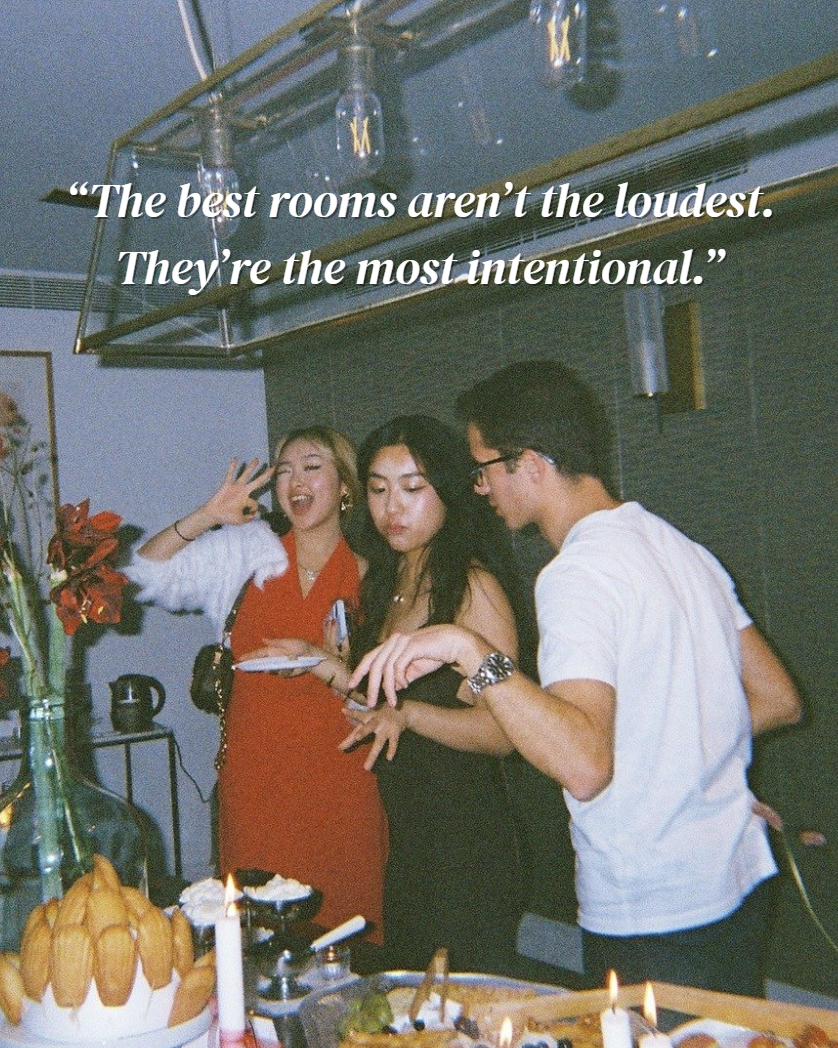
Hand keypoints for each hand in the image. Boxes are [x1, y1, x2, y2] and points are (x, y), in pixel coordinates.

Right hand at [203, 458, 274, 525]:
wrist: (214, 514)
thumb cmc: (227, 517)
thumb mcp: (240, 520)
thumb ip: (248, 518)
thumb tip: (254, 516)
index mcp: (247, 500)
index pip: (255, 502)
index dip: (254, 509)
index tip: (250, 514)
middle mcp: (243, 491)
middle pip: (257, 481)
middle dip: (265, 475)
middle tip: (274, 467)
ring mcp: (236, 487)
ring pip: (246, 475)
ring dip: (251, 467)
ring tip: (257, 459)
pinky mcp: (227, 485)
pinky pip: (230, 475)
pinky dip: (232, 468)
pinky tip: (235, 459)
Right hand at [239, 637, 321, 677]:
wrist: (311, 655)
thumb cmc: (299, 646)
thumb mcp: (288, 642)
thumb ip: (275, 642)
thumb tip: (262, 639)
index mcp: (273, 651)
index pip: (259, 654)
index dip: (250, 656)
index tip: (240, 659)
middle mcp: (274, 659)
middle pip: (260, 664)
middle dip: (253, 667)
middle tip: (245, 669)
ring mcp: (279, 667)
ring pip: (269, 671)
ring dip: (270, 670)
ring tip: (272, 667)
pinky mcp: (286, 673)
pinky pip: (281, 674)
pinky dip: (285, 672)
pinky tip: (291, 667)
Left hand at [322, 613, 349, 662]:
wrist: (336, 673)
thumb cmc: (344, 663)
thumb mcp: (347, 653)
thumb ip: (346, 643)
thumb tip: (345, 632)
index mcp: (332, 648)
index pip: (332, 635)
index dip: (333, 627)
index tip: (335, 619)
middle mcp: (326, 647)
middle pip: (327, 633)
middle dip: (328, 624)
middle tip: (330, 615)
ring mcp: (324, 647)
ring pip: (324, 634)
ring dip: (326, 625)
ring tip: (328, 617)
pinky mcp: (324, 647)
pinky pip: (324, 636)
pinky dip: (325, 629)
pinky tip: (326, 624)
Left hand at [339, 704, 407, 770]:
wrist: (402, 709)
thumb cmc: (380, 715)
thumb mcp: (369, 718)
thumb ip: (354, 730)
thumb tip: (339, 741)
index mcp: (369, 716)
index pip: (358, 715)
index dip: (351, 713)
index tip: (343, 711)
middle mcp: (377, 721)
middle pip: (369, 727)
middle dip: (363, 732)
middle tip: (356, 738)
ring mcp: (386, 728)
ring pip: (379, 742)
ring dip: (373, 754)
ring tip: (366, 767)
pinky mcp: (395, 732)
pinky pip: (393, 743)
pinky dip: (391, 750)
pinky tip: (388, 758)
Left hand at [348, 625, 474, 706]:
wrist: (455, 643)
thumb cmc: (436, 654)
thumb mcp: (415, 668)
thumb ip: (402, 676)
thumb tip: (391, 688)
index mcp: (392, 643)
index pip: (370, 656)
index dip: (360, 670)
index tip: (351, 685)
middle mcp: (394, 640)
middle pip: (374, 663)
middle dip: (370, 685)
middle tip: (370, 702)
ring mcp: (402, 641)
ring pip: (385, 668)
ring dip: (387, 688)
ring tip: (390, 702)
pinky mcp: (411, 646)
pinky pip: (398, 667)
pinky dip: (399, 680)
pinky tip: (405, 688)